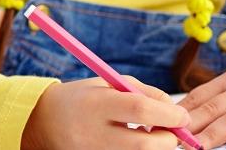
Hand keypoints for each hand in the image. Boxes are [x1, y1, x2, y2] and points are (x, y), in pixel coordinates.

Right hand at [23, 76, 192, 148]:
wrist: (43, 122)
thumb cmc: (82, 99)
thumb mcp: (107, 84)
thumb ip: (143, 92)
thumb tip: (176, 111)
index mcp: (96, 104)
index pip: (141, 110)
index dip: (169, 114)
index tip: (182, 115)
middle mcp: (94, 132)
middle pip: (146, 145)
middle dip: (168, 139)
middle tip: (171, 131)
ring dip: (154, 148)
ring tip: (147, 134)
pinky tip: (132, 142)